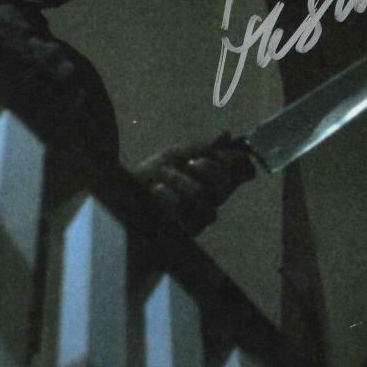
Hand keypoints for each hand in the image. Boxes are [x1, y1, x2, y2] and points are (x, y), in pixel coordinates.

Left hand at [135, 131, 255, 234]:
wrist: (124, 196)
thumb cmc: (151, 175)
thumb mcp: (174, 156)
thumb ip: (200, 148)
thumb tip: (226, 134)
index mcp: (214, 178)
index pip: (242, 171)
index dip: (238, 161)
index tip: (223, 152)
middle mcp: (212, 197)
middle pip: (225, 181)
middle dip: (208, 168)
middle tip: (191, 163)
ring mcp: (201, 215)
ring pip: (205, 195)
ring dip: (182, 180)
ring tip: (163, 174)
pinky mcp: (187, 231)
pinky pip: (187, 212)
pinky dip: (170, 196)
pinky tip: (158, 189)